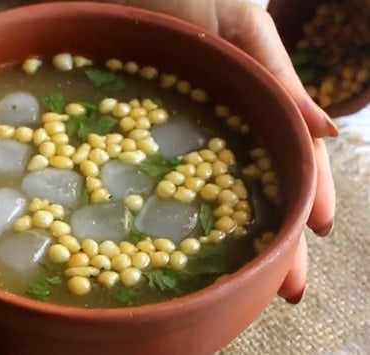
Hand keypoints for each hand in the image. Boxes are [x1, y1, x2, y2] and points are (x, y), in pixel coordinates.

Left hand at [107, 0, 336, 302]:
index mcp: (261, 95)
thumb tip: (329, 132)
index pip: (294, 153)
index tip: (315, 234)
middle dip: (279, 234)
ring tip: (252, 279)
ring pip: (224, 187)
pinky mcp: (156, 128)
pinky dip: (187, 210)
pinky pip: (174, 174)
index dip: (307, 193)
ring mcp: (197, 126)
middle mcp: (233, 118)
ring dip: (240, 233)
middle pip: (263, 183)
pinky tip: (191, 239)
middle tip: (287, 288)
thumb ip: (279, 76)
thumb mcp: (239, 27)